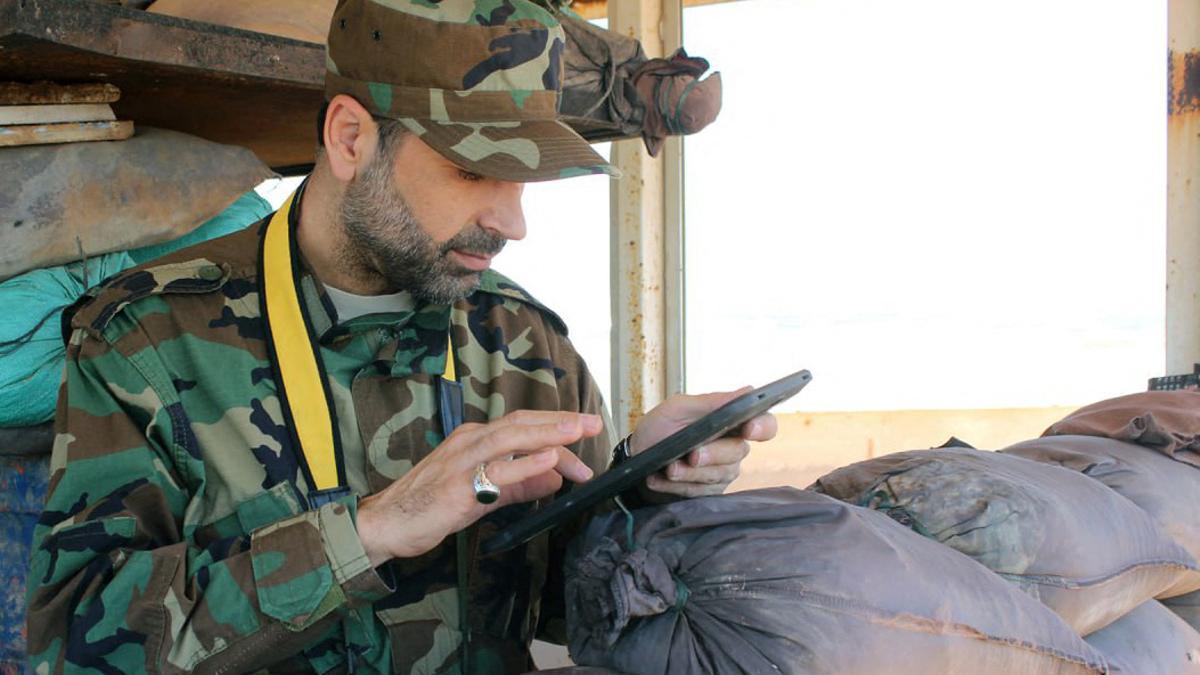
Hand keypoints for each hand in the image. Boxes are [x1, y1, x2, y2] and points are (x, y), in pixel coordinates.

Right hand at [356, 410, 602, 565]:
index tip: (584, 436)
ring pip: (510, 438)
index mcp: (474, 439)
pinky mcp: (458, 487)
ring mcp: (462, 462)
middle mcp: (469, 442)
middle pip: (521, 424)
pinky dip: (525, 464)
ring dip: (548, 434)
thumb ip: (519, 484)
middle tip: (592, 424)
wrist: (385, 523)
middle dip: (560, 422)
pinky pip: (496, 472)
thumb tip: (554, 477)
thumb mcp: (482, 492)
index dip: (556, 429)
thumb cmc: (428, 506)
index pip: (522, 427)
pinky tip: (548, 461)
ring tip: (577, 431)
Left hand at [629, 387, 777, 497]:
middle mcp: (732, 449)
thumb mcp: (678, 408)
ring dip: (689, 473)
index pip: (764, 424)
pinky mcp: (707, 494)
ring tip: (668, 468)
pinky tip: (657, 478)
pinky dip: (674, 485)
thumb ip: (711, 402)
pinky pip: (697, 493)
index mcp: (731, 423)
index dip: (762, 427)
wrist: (635, 457)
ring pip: (716, 476)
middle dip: (712, 454)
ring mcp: (721, 473)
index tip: (749, 428)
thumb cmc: (659, 429)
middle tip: (691, 455)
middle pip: (738, 453)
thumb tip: (748, 391)